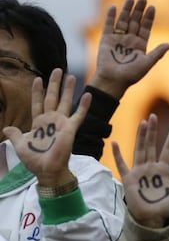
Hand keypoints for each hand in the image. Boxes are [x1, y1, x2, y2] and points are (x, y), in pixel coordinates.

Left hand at [3, 69, 90, 186]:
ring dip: (68, 89)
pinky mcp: (70, 128)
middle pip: (52, 97)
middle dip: (54, 83)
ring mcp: (61, 123)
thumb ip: (15, 135)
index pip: (38, 102)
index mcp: (39, 123)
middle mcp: (51, 120)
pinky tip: (88, 95)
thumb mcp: (20, 146)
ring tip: (71, 76)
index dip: (37, 91)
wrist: (47, 170)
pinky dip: (84, 105)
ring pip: (65, 102)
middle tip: (58, 70)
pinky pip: (79, 115)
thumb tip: (7, 128)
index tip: (37, 79)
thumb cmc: (35, 160)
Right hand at [91, 0, 168, 98]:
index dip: (148, 18)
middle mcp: (129, 41)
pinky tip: (114, 7)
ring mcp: (117, 39)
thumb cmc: (131, 75)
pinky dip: (110, 17)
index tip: (152, 7)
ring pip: (123, 21)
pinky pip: (108, 26)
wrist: (113, 81)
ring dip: (126, 9)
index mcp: (140, 46)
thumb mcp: (147, 63)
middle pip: (135, 22)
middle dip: (139, 10)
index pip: (145, 28)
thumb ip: (157, 53)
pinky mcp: (106, 40)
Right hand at [112, 114, 168, 227]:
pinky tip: (114, 143)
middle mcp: (151, 167)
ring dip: (141, 137)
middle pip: (152, 145)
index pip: (168, 149)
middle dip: (153, 131)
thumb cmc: (165, 207)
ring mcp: (139, 172)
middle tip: (154, 116)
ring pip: (140, 150)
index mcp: (164, 170)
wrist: (151, 220)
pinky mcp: (129, 179)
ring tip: (143, 123)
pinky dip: (118, 155)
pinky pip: (122, 165)